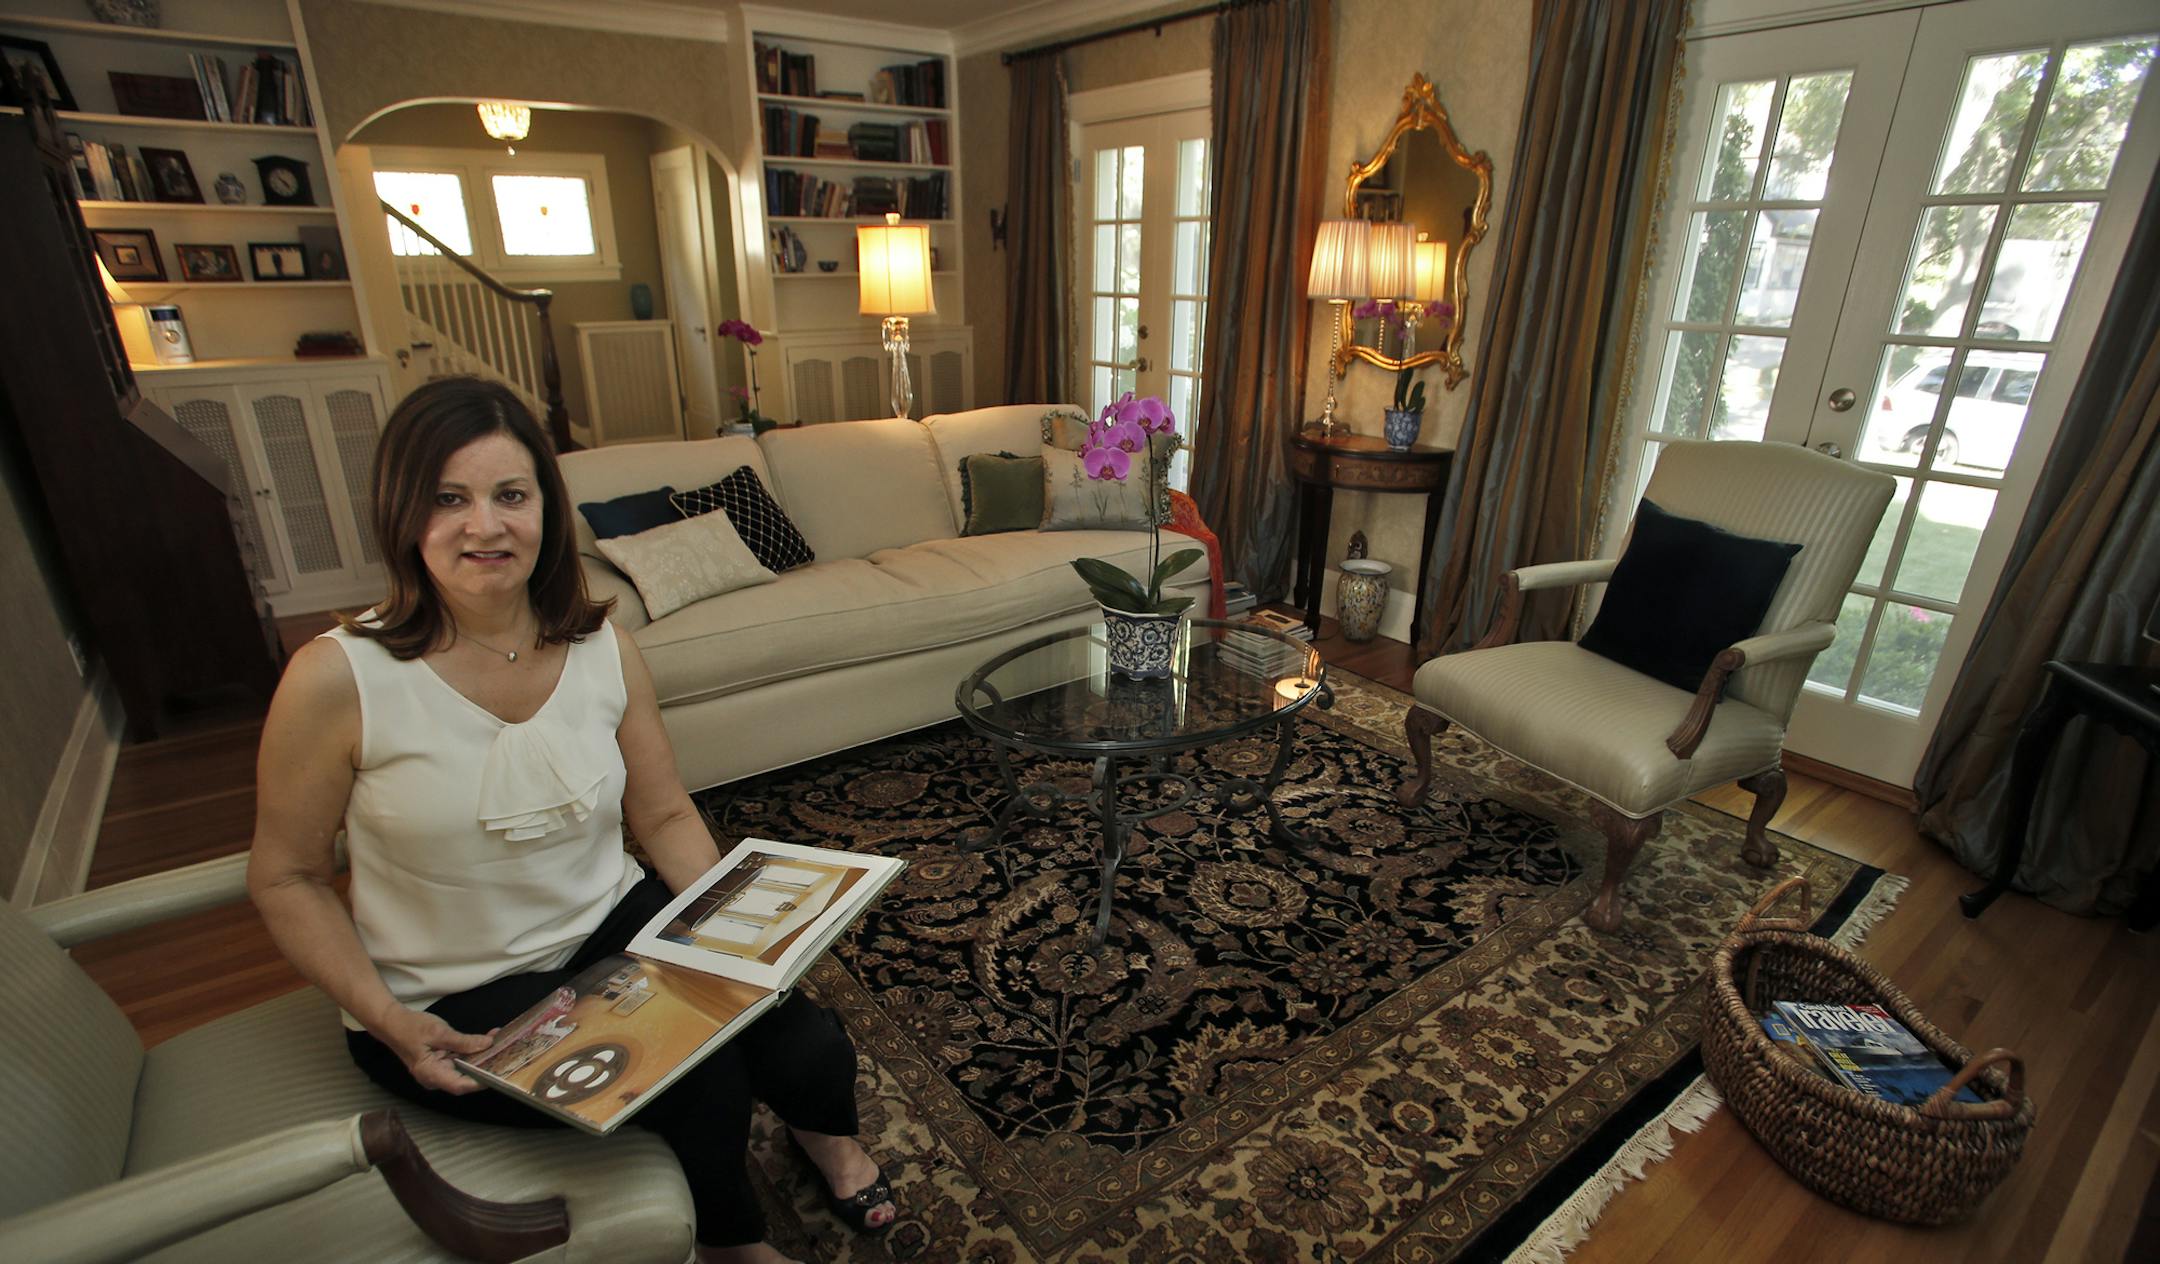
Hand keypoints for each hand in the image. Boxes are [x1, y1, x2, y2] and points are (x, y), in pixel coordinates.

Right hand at [372, 1004, 496, 1094]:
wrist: (393, 1023)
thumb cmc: (411, 1028)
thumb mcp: (438, 1032)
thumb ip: (463, 1041)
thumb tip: (487, 1044)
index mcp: (430, 1074)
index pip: (460, 1085)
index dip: (480, 1081)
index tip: (499, 1072)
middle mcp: (436, 1078)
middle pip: (465, 1078)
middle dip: (486, 1066)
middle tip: (508, 1055)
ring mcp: (439, 1071)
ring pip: (466, 1068)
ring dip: (483, 1057)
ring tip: (503, 1044)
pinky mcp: (442, 1062)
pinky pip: (461, 1060)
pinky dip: (474, 1051)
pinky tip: (489, 1038)